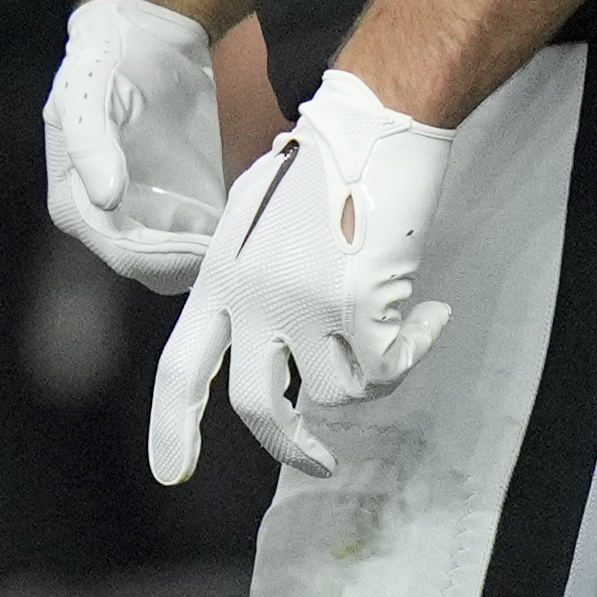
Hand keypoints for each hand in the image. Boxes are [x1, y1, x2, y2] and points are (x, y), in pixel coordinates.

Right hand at [46, 0, 226, 290]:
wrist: (148, 37)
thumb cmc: (107, 63)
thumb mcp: (88, 94)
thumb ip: (91, 143)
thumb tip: (105, 198)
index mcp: (74, 203)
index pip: (120, 253)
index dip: (161, 256)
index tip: (201, 244)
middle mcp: (105, 221)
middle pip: (150, 267)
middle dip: (190, 260)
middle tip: (232, 242)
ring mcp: (143, 217)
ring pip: (177, 265)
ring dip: (207, 256)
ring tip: (242, 233)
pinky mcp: (177, 206)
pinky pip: (199, 243)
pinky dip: (220, 241)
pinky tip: (243, 223)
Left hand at [149, 68, 458, 481]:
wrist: (367, 124)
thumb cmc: (317, 170)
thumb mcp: (255, 227)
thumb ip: (250, 288)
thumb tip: (271, 352)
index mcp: (217, 281)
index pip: (180, 369)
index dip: (173, 427)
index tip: (169, 472)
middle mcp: (250, 300)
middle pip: (256, 406)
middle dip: (290, 447)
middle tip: (319, 463)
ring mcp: (300, 304)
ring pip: (337, 392)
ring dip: (374, 374)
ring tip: (395, 330)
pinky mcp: (353, 304)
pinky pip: (387, 366)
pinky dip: (413, 350)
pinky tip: (427, 314)